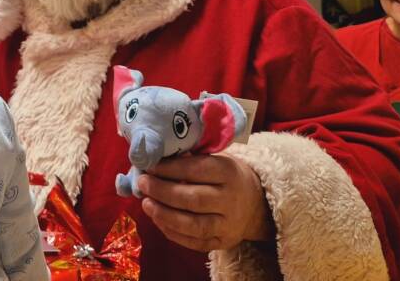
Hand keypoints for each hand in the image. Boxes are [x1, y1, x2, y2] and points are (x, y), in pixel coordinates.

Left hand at [136, 154, 273, 252]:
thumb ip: (190, 158)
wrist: (256, 204)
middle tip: (142, 184)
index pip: (195, 170)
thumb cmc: (226, 175)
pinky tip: (158, 220)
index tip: (148, 165)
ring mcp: (228, 225)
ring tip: (146, 204)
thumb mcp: (216, 159)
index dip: (169, 168)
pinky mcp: (223, 243)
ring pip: (193, 225)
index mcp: (228, 173)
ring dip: (164, 215)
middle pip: (193, 199)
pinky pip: (195, 242)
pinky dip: (173, 233)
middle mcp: (230, 200)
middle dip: (163, 191)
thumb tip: (157, 157)